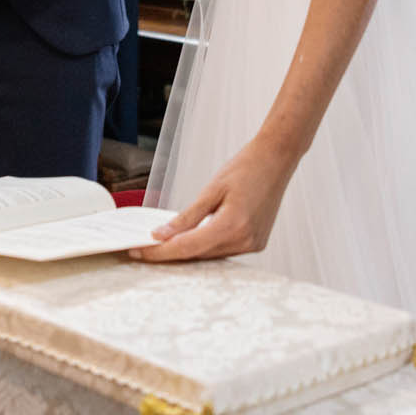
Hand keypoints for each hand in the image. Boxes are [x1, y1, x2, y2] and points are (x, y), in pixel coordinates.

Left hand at [132, 137, 297, 262]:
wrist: (276, 159)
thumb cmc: (246, 167)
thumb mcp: (211, 189)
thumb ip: (186, 217)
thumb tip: (161, 235)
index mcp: (232, 225)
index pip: (187, 248)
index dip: (160, 253)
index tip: (139, 252)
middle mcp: (244, 240)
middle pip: (198, 255)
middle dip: (170, 253)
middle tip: (144, 248)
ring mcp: (253, 244)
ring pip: (210, 256)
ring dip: (188, 251)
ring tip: (164, 243)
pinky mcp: (256, 243)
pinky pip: (223, 250)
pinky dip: (206, 246)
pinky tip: (192, 237)